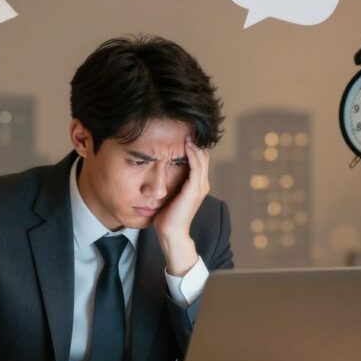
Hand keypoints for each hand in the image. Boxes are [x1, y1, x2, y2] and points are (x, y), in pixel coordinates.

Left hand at [153, 136, 208, 274]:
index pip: (198, 159)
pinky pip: (196, 166)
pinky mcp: (194, 190)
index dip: (193, 145)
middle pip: (203, 156)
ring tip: (188, 130)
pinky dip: (192, 154)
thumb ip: (168, 182)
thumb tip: (157, 169)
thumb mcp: (167, 194)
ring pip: (202, 158)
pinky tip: (186, 144)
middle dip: (196, 140)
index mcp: (196, 185)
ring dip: (195, 144)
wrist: (170, 234)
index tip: (182, 132)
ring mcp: (200, 187)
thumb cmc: (166, 216)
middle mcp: (201, 184)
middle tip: (186, 126)